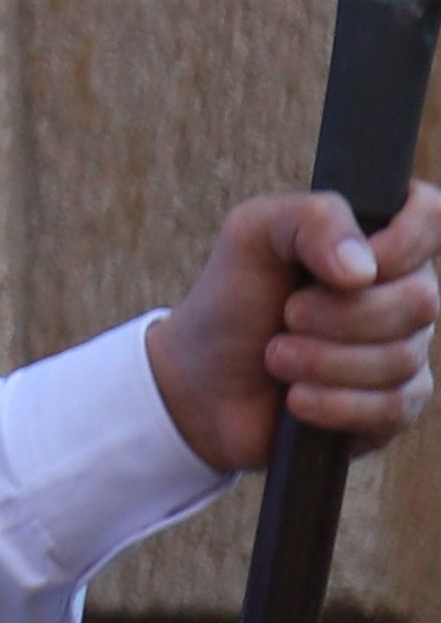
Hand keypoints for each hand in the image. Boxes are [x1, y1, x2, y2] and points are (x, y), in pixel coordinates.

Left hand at [150, 187, 440, 472]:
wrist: (205, 380)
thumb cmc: (234, 298)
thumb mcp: (252, 235)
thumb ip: (309, 220)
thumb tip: (362, 269)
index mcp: (377, 242)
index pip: (432, 214)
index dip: (404, 238)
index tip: (348, 264)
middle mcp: (403, 295)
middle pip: (421, 300)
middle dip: (340, 314)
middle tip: (288, 314)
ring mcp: (405, 353)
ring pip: (402, 358)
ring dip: (322, 360)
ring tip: (276, 356)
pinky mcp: (395, 409)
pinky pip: (391, 407)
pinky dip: (332, 403)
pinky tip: (296, 398)